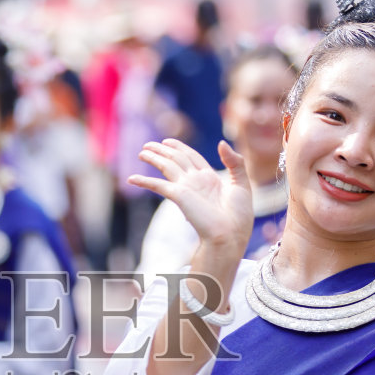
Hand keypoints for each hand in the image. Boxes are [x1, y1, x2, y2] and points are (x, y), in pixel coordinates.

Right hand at [130, 139, 252, 253]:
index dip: (179, 147)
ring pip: (167, 167)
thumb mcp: (242, 183)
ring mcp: (186, 188)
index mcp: (210, 178)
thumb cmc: (239, 215)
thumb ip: (235, 162)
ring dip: (154, 159)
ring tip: (142, 153)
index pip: (191, 156)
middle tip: (146, 145)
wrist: (231, 233)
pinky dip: (145, 182)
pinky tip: (132, 179)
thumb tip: (221, 143)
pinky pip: (158, 186)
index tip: (167, 141)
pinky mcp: (179, 196)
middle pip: (176, 159)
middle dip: (162, 151)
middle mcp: (195, 181)